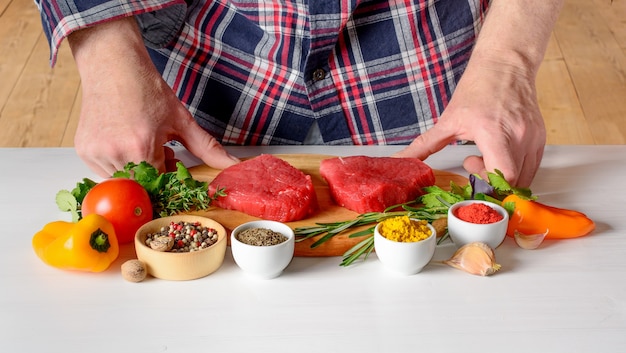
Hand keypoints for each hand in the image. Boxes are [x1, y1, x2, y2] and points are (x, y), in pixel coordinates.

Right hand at [68, 17, 238, 176]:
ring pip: (123, 181)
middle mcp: (116, 153)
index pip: (161, 185)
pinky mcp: (85, 150)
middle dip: (154, 174)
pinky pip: (104, 172)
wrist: (114, 66)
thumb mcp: (182, 120)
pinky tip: (125, 142)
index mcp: (142, 147)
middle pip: (142, 185)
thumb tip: (233, 165)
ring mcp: (97, 153)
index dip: (170, 176)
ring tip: (142, 142)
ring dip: (136, 170)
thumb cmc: (147, 90)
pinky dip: (118, 164)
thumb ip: (208, 148)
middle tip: (159, 150)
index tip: (172, 163)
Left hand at [394, 62, 545, 186]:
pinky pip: (532, 168)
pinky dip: (515, 170)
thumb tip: (399, 160)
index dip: (487, 185)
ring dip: (503, 177)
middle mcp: (518, 137)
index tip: (470, 173)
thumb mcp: (448, 120)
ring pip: (524, 178)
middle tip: (474, 161)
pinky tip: (499, 154)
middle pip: (513, 182)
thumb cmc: (478, 88)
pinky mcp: (541, 138)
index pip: (503, 175)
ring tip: (487, 155)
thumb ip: (423, 145)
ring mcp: (533, 138)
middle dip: (491, 182)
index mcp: (494, 132)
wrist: (505, 64)